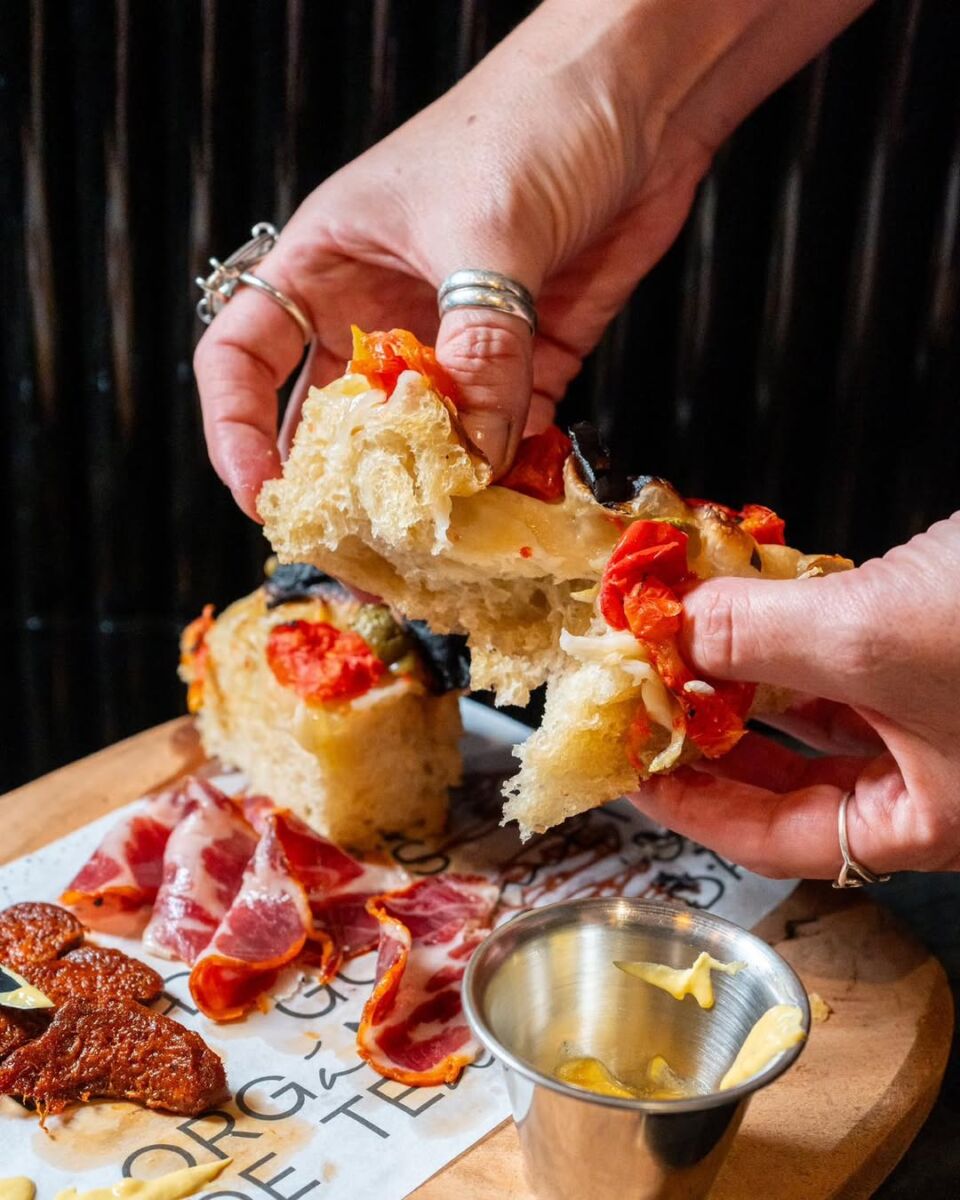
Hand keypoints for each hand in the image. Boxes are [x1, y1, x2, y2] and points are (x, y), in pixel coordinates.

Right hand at [194, 0, 870, 517]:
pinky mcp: (526, 354)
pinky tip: (512, 501)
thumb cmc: (534, 117)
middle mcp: (381, 310)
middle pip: (336, 418)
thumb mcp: (487, 232)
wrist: (643, 91)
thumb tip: (474, 452)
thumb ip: (478, 348)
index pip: (245, 357)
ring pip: (423, 437)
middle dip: (344, 483)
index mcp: (329, 263)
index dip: (236, 432)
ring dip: (432, 489)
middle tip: (360, 545)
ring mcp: (454, 339)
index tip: (265, 495)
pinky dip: (506, 469)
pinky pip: (504, 431)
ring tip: (441, 542)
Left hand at [629, 513, 959, 877]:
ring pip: (810, 705)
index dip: (690, 808)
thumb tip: (675, 631)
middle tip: (637, 704)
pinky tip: (739, 603)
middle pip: (785, 776)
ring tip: (670, 648)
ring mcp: (934, 708)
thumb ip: (759, 638)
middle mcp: (927, 774)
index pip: (773, 839)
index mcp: (921, 819)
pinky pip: (842, 650)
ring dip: (740, 671)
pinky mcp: (937, 644)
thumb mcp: (873, 640)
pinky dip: (787, 627)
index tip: (626, 772)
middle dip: (708, 736)